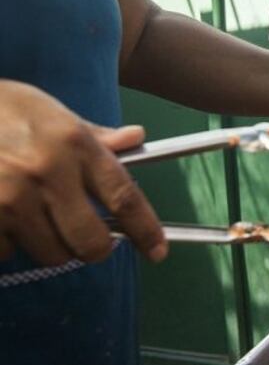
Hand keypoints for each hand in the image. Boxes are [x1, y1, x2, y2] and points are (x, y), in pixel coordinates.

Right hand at [0, 81, 166, 265]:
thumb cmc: (0, 110)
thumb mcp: (50, 112)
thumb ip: (93, 135)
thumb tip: (135, 138)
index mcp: (74, 143)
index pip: (124, 196)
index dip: (146, 230)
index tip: (157, 251)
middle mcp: (47, 171)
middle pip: (90, 241)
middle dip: (94, 249)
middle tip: (88, 241)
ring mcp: (10, 197)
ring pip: (50, 253)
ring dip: (48, 245)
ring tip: (33, 217)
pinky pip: (7, 253)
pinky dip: (8, 244)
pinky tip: (2, 218)